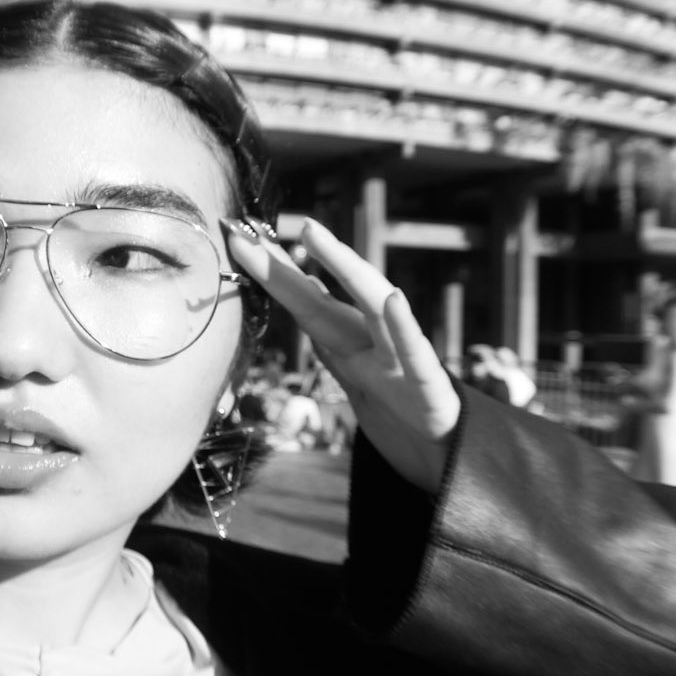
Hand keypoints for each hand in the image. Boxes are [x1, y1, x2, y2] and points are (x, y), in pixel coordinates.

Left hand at [226, 217, 459, 494]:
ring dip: (344, 268)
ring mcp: (399, 355)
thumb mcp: (349, 365)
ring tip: (314, 234)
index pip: (300, 300)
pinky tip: (394, 300)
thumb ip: (326, 326)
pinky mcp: (428, 383)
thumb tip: (295, 286)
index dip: (267, 273)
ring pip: (371, 305)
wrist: (442, 443)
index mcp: (346, 337)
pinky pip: (416, 353)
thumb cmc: (394, 397)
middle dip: (285, 267)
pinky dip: (404, 327)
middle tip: (249, 232)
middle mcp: (370, 336)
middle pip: (322, 298)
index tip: (233, 239)